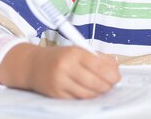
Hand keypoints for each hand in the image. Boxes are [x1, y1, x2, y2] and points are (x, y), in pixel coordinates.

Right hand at [0, 43, 120, 98]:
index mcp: (75, 53)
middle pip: (95, 82)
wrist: (33, 65)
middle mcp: (66, 67)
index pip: (99, 66)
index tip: (117, 77)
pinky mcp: (56, 94)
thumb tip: (115, 68)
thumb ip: (98, 58)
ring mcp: (60, 82)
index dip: (112, 74)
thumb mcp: (79, 51)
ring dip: (98, 93)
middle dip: (107, 85)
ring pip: (87, 93)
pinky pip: (77, 98)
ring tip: (103, 88)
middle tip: (112, 84)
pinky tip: (90, 92)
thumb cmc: (61, 56)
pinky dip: (87, 96)